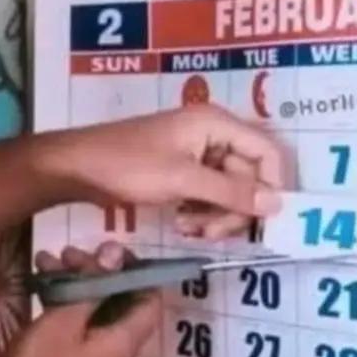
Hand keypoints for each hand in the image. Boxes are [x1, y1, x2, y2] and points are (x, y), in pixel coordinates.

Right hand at [0, 243, 159, 356]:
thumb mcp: (63, 322)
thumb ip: (92, 285)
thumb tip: (115, 251)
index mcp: (123, 342)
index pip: (150, 299)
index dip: (137, 268)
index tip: (108, 246)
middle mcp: (115, 354)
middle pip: (118, 303)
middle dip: (95, 271)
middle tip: (67, 251)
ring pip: (93, 314)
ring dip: (74, 285)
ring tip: (45, 261)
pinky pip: (77, 330)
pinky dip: (63, 306)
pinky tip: (39, 288)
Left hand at [45, 102, 288, 239]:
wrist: (79, 168)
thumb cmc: (129, 166)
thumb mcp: (183, 180)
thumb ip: (232, 192)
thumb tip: (278, 204)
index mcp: (216, 123)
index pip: (267, 152)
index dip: (270, 186)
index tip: (261, 220)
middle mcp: (212, 133)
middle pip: (249, 176)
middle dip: (233, 208)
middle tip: (210, 232)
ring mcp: (197, 152)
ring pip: (229, 190)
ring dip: (215, 214)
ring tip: (188, 228)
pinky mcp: (182, 171)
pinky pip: (208, 193)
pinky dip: (200, 211)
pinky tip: (180, 223)